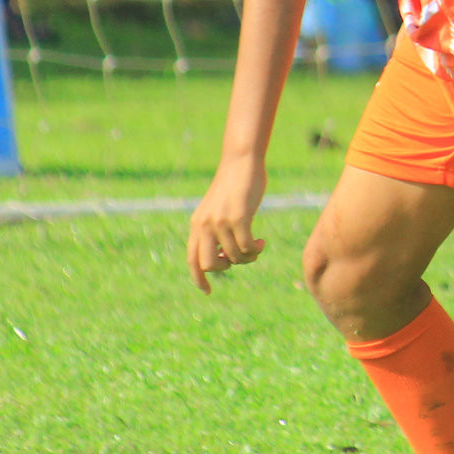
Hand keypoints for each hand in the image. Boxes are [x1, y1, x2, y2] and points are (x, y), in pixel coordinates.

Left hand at [188, 154, 267, 292]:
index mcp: (197, 225)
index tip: (207, 291)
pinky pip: (246, 247)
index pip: (192, 259)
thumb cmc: (233, 186)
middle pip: (208, 264)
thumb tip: (226, 257)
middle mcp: (205, 225)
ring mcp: (220, 222)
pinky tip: (262, 241)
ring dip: (248, 257)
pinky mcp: (238, 218)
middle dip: (225, 267)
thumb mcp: (218, 210)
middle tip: (239, 257)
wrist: (240, 162)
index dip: (198, 278)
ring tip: (257, 245)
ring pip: (233, 257)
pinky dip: (255, 250)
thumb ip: (216, 230)